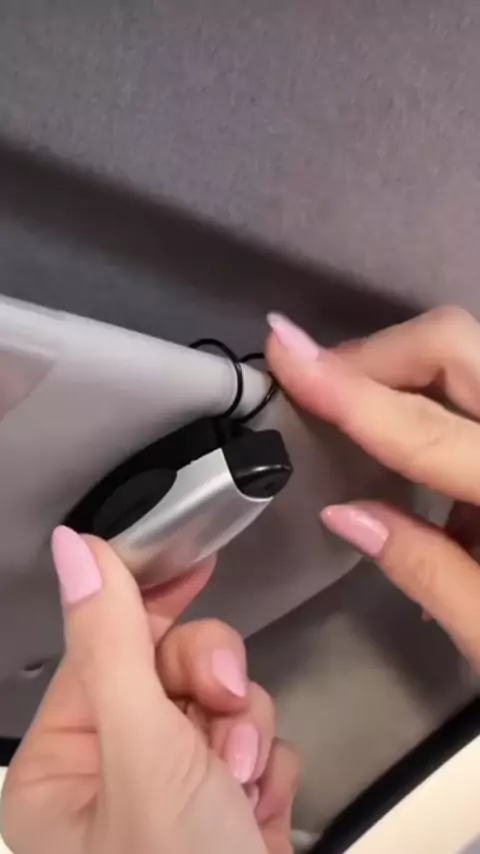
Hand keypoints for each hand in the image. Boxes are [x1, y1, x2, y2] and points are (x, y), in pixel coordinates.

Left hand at [1, 529, 297, 853]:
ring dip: (246, 734)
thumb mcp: (143, 753)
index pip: (103, 646)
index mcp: (64, 764)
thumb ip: (114, 645)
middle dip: (213, 683)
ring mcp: (174, 790)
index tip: (189, 561)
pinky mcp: (224, 807)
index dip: (146, 600)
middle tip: (226, 707)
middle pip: (173, 670)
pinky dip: (267, 769)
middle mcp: (113, 775)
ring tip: (243, 784)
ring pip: (223, 704)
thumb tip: (76, 551)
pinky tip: (259, 812)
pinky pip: (254, 743)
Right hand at [267, 307, 479, 667]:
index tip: (281, 343)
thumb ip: (424, 569)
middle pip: (457, 345)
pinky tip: (414, 445)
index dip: (347, 388)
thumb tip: (342, 511)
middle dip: (376, 355)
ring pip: (470, 351)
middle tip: (318, 387)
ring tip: (352, 409)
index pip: (426, 430)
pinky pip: (479, 387)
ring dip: (402, 368)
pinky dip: (433, 398)